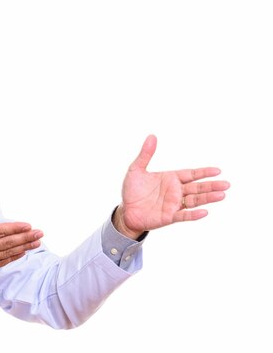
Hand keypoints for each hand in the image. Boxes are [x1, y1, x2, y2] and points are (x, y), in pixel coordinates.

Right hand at [0, 193, 42, 292]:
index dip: (14, 228)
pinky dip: (13, 257)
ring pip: (7, 253)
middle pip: (7, 243)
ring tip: (37, 243)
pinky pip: (1, 263)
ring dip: (23, 248)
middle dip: (25, 237)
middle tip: (40, 233)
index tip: (27, 225)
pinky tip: (22, 253)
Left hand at [113, 135, 230, 238]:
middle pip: (197, 187)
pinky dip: (193, 215)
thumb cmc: (132, 191)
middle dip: (211, 186)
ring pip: (194, 201)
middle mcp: (175, 191)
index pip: (191, 174)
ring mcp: (174, 204)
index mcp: (171, 179)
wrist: (125, 210)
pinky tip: (204, 212)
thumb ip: (145, 154)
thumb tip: (151, 136)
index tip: (217, 170)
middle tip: (227, 184)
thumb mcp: (136, 170)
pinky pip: (183, 216)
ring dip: (208, 198)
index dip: (203, 172)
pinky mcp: (169, 217)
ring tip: (222, 195)